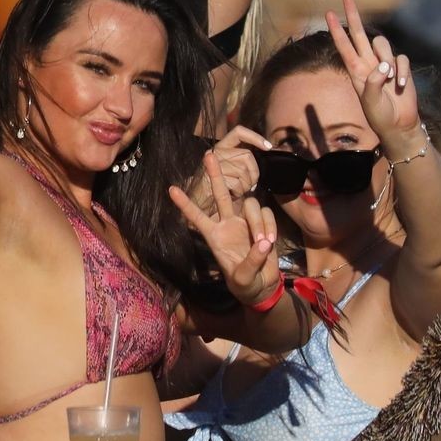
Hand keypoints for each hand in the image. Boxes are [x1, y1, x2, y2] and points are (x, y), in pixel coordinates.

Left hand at [169, 153, 282, 305]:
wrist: (262, 286)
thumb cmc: (244, 284)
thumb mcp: (243, 278)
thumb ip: (252, 261)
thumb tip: (263, 243)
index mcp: (214, 237)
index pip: (197, 217)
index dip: (185, 204)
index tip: (171, 189)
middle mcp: (227, 224)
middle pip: (220, 194)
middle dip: (215, 175)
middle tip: (209, 154)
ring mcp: (244, 221)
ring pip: (250, 204)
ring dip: (258, 223)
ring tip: (263, 244)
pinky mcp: (261, 223)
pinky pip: (266, 214)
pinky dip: (269, 227)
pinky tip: (270, 243)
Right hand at [186, 125, 275, 210]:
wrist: (199, 204)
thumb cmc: (219, 188)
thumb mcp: (232, 169)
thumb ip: (244, 160)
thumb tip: (266, 151)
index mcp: (221, 147)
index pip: (239, 132)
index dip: (255, 137)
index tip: (268, 147)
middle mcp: (215, 152)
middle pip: (247, 155)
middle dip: (254, 172)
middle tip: (250, 184)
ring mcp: (213, 164)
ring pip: (243, 170)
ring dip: (246, 184)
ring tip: (238, 189)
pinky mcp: (213, 177)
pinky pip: (237, 183)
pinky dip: (239, 192)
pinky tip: (232, 194)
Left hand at [325, 0, 420, 151]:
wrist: (399, 125)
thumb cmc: (380, 115)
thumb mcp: (370, 102)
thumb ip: (373, 83)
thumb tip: (383, 66)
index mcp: (356, 70)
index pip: (344, 45)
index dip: (336, 29)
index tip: (328, 13)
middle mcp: (368, 63)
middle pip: (360, 33)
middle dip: (353, 14)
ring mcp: (385, 64)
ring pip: (383, 44)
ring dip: (387, 59)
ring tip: (390, 79)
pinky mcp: (401, 68)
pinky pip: (401, 59)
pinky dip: (402, 71)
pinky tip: (401, 86)